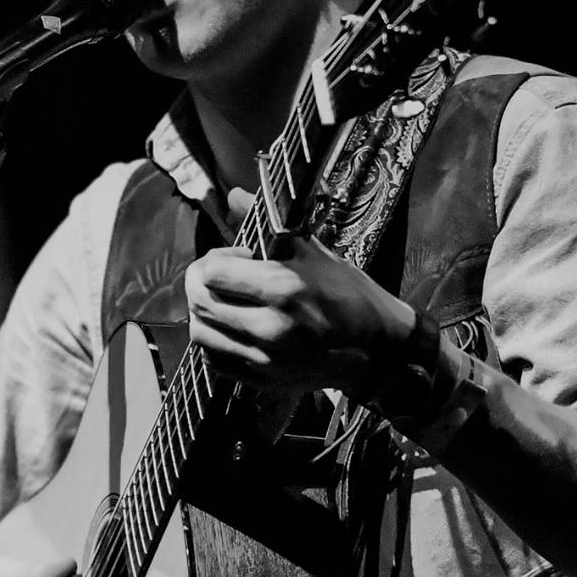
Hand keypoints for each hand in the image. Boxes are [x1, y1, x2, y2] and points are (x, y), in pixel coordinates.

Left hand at [184, 187, 414, 394]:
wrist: (377, 351)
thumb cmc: (350, 296)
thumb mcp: (315, 253)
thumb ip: (268, 224)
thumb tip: (232, 194)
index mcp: (284, 289)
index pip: (213, 272)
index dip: (218, 258)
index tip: (240, 257)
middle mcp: (270, 328)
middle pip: (200, 302)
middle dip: (202, 282)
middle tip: (223, 276)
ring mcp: (264, 360)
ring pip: (201, 334)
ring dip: (203, 313)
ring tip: (224, 302)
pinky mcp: (262, 381)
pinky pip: (214, 361)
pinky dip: (214, 341)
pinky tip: (231, 328)